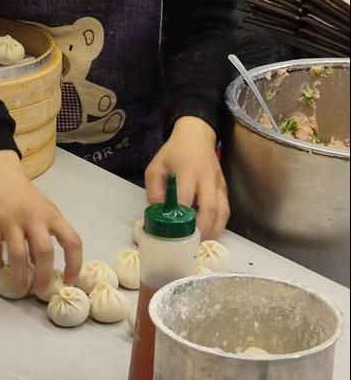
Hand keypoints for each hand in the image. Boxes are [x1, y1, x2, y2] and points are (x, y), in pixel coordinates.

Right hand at [0, 150, 81, 294]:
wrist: (0, 174)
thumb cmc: (26, 197)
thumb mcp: (44, 210)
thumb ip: (47, 235)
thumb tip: (43, 268)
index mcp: (52, 215)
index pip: (72, 241)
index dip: (74, 263)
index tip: (70, 280)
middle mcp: (34, 217)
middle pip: (44, 252)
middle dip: (43, 276)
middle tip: (39, 290)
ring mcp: (11, 220)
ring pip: (18, 255)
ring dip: (20, 276)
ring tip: (20, 288)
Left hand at [144, 116, 229, 240]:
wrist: (196, 136)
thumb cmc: (173, 153)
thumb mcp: (155, 167)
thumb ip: (154, 189)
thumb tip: (159, 212)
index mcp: (187, 170)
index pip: (185, 196)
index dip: (181, 215)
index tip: (173, 230)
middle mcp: (206, 177)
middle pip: (209, 207)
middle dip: (201, 228)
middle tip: (190, 242)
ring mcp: (218, 183)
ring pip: (222, 210)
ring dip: (214, 229)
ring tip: (201, 242)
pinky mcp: (224, 187)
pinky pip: (226, 209)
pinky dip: (220, 224)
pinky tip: (210, 233)